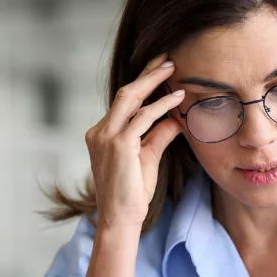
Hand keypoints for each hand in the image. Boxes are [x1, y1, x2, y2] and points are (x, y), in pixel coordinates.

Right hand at [85, 54, 184, 230]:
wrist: (120, 219)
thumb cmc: (132, 193)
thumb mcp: (147, 158)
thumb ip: (158, 136)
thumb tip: (176, 119)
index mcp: (101, 133)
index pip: (123, 101)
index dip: (143, 83)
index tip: (161, 69)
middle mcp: (99, 131)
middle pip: (124, 92)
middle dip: (147, 73)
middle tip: (168, 57)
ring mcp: (105, 137)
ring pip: (130, 98)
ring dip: (154, 82)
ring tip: (173, 68)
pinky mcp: (118, 144)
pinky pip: (142, 118)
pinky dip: (161, 106)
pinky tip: (177, 98)